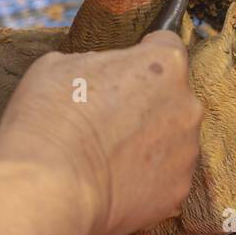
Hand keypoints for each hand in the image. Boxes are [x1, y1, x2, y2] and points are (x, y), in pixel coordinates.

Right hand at [0, 32, 201, 234]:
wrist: (49, 188)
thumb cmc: (50, 120)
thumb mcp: (60, 64)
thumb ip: (97, 61)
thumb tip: (101, 72)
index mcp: (164, 64)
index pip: (166, 45)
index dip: (143, 54)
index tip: (126, 68)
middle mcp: (186, 105)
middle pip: (171, 95)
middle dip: (146, 102)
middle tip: (107, 118)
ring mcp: (186, 151)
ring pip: (171, 138)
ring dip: (148, 141)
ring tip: (107, 155)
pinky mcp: (178, 189)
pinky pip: (165, 176)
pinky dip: (146, 178)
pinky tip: (113, 181)